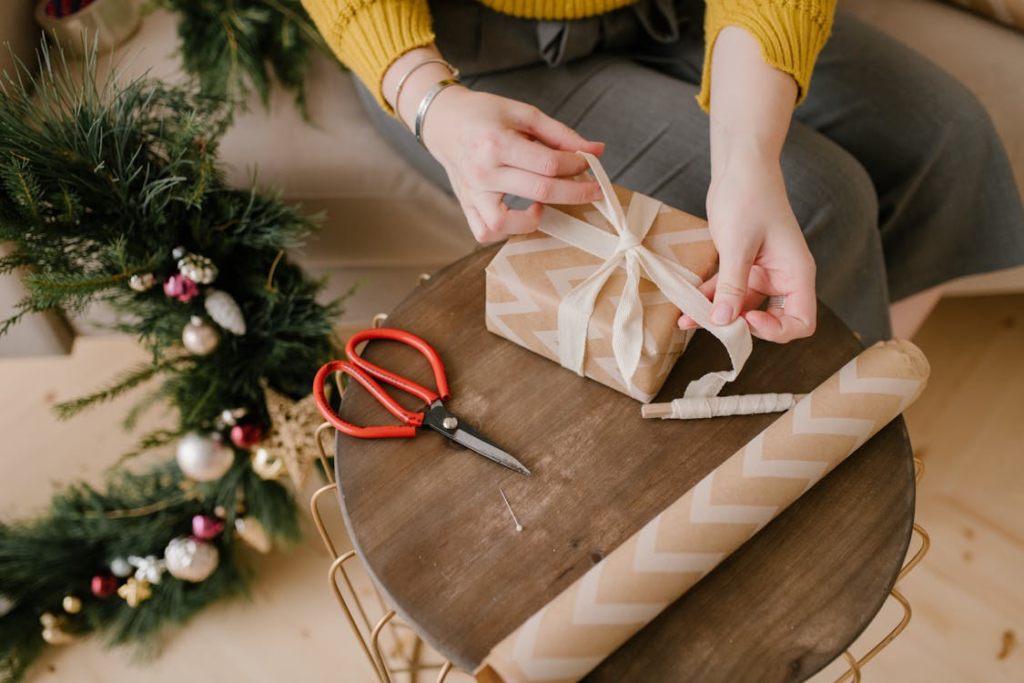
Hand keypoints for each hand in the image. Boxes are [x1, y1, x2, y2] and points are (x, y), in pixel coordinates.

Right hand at [421, 86, 605, 242]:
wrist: (444, 122)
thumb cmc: (484, 114)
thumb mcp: (523, 113)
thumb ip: (560, 133)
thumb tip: (596, 150)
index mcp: (496, 143)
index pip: (548, 164)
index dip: (576, 165)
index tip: (589, 162)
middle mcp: (482, 171)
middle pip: (540, 192)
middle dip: (576, 193)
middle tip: (595, 189)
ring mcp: (472, 193)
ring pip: (505, 223)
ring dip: (534, 220)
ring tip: (543, 204)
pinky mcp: (466, 205)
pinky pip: (485, 232)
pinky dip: (506, 231)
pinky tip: (520, 215)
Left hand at [678, 153, 816, 341]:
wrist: (739, 165)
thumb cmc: (748, 197)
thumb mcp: (738, 245)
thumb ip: (732, 286)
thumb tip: (723, 322)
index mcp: (796, 273)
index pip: (801, 322)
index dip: (777, 330)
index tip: (747, 319)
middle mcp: (783, 277)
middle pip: (771, 321)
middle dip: (740, 327)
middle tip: (711, 324)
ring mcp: (762, 272)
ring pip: (743, 308)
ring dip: (717, 315)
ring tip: (686, 320)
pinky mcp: (742, 265)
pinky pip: (728, 291)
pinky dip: (709, 299)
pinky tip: (685, 306)